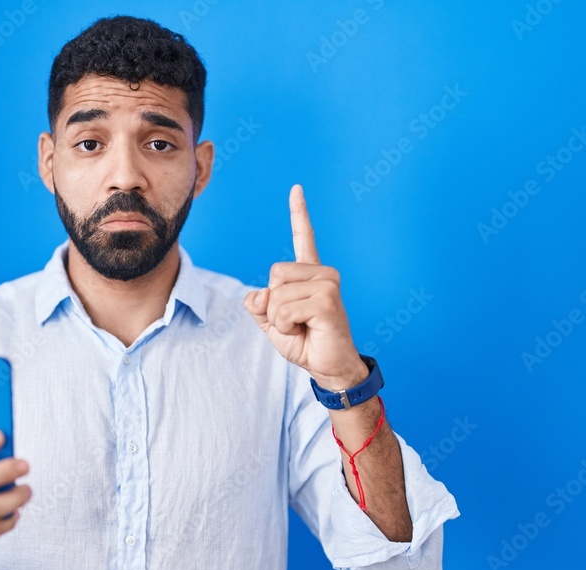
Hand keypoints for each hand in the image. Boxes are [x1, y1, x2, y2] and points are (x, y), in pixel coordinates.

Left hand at [244, 184, 367, 389]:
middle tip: (295, 321)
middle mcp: (322, 273)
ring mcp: (328, 285)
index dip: (299, 213)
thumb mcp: (271, 322)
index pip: (303, 237)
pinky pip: (285, 310)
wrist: (328, 366)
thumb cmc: (304, 341)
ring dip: (279, 320)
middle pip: (274, 275)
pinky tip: (306, 330)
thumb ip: (258, 305)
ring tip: (302, 327)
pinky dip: (286, 327)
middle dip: (273, 306)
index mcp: (309, 273)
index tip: (296, 188)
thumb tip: (257, 295)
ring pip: (277, 295)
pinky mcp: (327, 301)